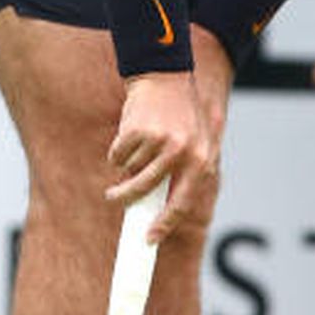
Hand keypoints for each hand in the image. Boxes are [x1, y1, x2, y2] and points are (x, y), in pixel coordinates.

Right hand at [105, 57, 220, 244]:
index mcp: (201, 159)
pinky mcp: (138, 130)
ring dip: (124, 166)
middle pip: (145, 191)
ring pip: (129, 171)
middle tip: (114, 199)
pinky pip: (118, 154)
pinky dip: (118, 149)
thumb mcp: (195, 141)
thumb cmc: (181, 113)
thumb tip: (161, 210)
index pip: (182, 204)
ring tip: (128, 153)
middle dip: (125, 199)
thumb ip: (186, 171)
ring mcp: (160, 141)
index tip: (148, 240)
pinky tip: (129, 132)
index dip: (164, 225)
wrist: (167, 74)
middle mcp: (183, 153)